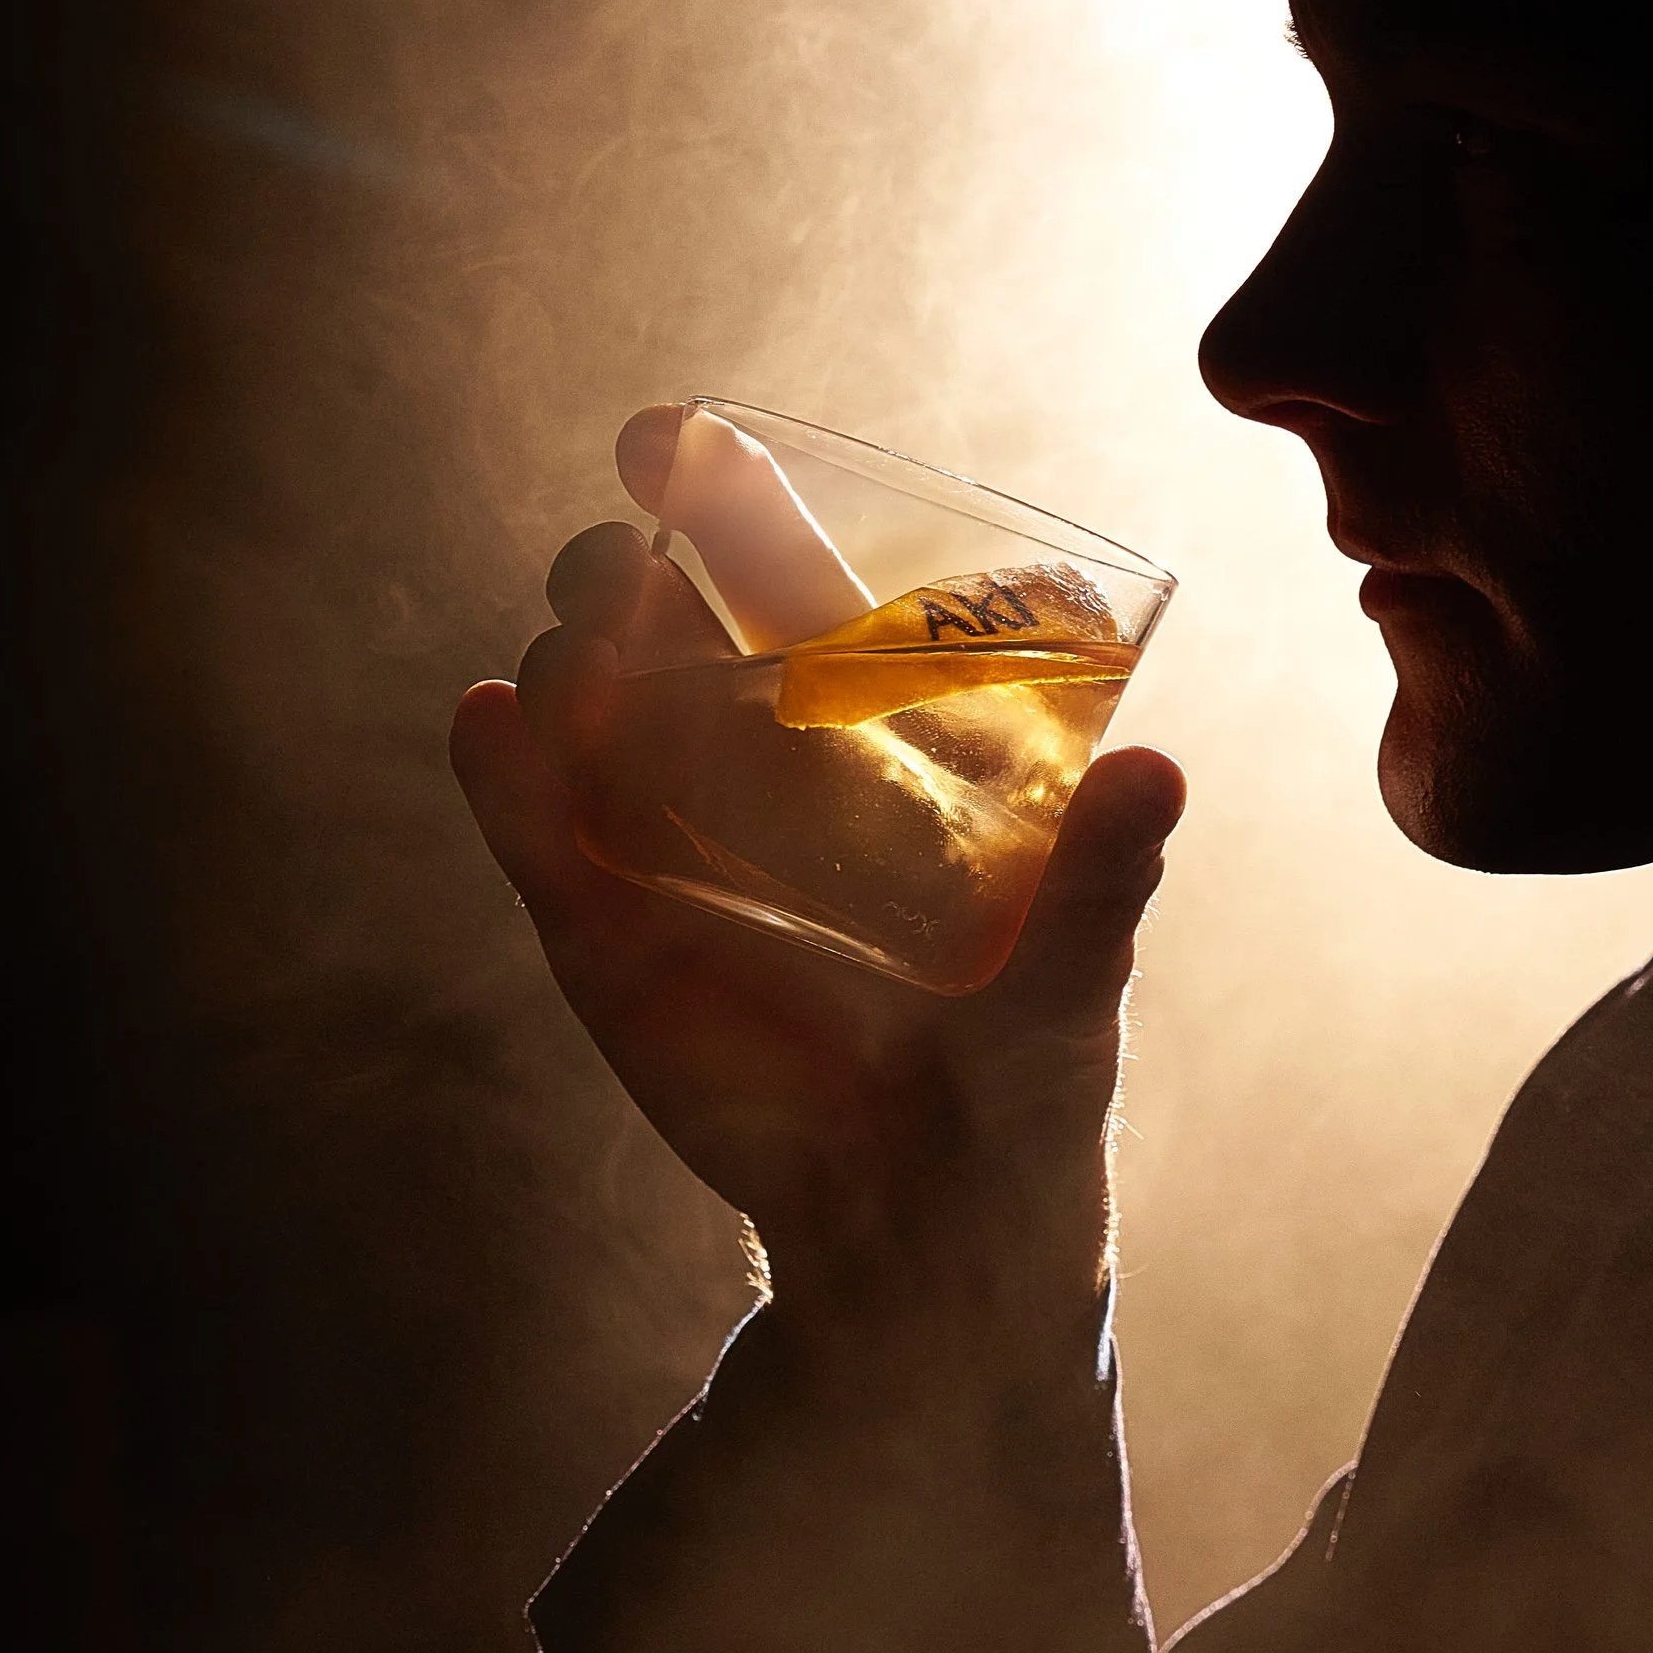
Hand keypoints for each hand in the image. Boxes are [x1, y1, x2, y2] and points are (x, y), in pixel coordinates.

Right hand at [450, 513, 1184, 1337]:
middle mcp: (749, 757)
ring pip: (579, 706)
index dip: (720, 493)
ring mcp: (661, 834)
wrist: (928, 1216)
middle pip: (654, 618)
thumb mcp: (1070, 968)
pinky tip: (490, 728)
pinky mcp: (601, 926)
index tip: (674, 436)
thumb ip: (1100, 875)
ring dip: (566, 662)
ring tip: (587, 661)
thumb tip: (1161, 773)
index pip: (775, 571)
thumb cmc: (1020, 1066)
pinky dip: (503, 779)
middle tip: (627, 551)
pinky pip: (534, 832)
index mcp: (860, 724)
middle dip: (621, 564)